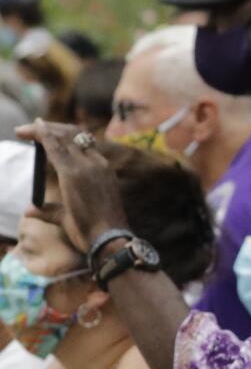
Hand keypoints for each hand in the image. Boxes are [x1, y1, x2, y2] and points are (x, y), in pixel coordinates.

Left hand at [15, 120, 128, 250]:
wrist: (109, 240)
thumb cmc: (95, 232)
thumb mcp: (70, 216)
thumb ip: (50, 210)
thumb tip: (29, 209)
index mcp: (103, 170)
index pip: (83, 142)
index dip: (63, 134)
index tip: (45, 131)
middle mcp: (97, 163)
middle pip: (73, 134)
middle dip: (50, 128)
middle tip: (31, 128)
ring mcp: (86, 166)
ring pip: (63, 136)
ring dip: (42, 130)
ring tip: (24, 130)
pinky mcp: (72, 173)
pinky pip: (54, 147)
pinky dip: (41, 136)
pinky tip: (29, 132)